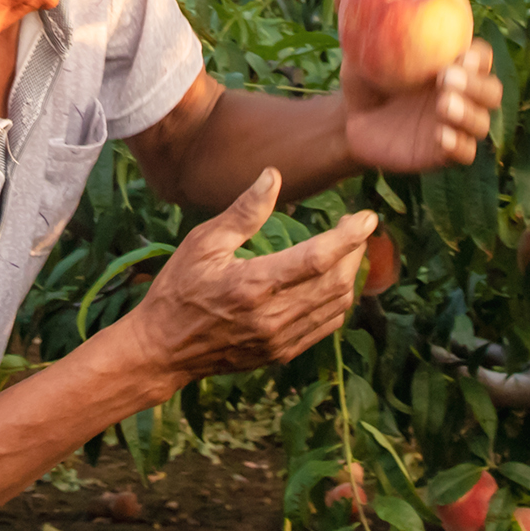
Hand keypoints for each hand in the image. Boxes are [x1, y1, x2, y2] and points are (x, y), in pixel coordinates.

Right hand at [115, 168, 374, 396]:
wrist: (162, 350)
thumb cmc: (178, 289)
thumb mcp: (203, 242)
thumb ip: (243, 212)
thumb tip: (273, 176)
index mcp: (252, 285)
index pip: (317, 259)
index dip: (349, 236)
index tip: (367, 216)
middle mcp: (271, 317)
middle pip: (336, 283)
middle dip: (356, 251)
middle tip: (356, 226)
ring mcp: (279, 341)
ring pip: (336, 306)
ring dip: (351, 275)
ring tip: (349, 249)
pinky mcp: (281, 354)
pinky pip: (325, 327)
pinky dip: (338, 301)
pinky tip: (333, 281)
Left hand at [342, 38, 502, 176]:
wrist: (351, 121)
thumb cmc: (364, 75)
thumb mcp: (358, 45)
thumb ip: (354, 14)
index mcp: (453, 64)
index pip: (481, 57)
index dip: (477, 57)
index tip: (457, 56)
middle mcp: (462, 94)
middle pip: (492, 91)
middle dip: (477, 85)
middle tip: (447, 79)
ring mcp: (456, 125)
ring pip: (482, 124)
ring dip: (469, 115)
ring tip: (442, 106)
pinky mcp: (445, 154)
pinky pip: (465, 153)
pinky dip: (458, 145)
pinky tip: (440, 136)